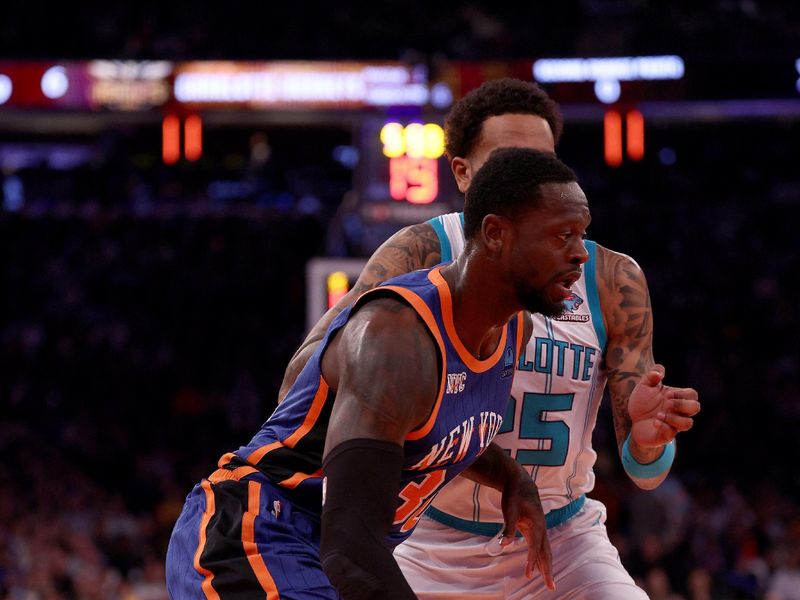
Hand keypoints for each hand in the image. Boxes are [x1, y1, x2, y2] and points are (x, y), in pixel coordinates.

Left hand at [500, 470, 554, 589]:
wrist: (520, 483)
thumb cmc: (514, 495)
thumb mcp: (509, 509)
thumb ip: (508, 527)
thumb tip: (503, 544)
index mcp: (537, 523)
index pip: (535, 546)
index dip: (532, 560)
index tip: (529, 574)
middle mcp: (541, 528)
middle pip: (546, 552)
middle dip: (548, 570)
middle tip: (551, 587)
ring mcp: (539, 529)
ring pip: (545, 551)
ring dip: (546, 566)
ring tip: (548, 582)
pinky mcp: (534, 529)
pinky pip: (539, 547)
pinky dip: (540, 559)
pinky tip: (538, 568)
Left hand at [628, 364, 699, 448]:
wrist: (631, 419)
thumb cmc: (643, 402)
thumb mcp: (644, 385)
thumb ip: (651, 375)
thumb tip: (658, 372)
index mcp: (677, 398)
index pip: (692, 395)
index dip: (682, 394)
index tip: (667, 394)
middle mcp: (679, 411)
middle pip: (695, 407)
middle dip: (682, 405)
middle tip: (667, 403)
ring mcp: (674, 424)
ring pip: (688, 424)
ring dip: (674, 418)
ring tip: (658, 415)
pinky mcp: (665, 435)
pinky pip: (672, 434)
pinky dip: (664, 427)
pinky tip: (654, 422)